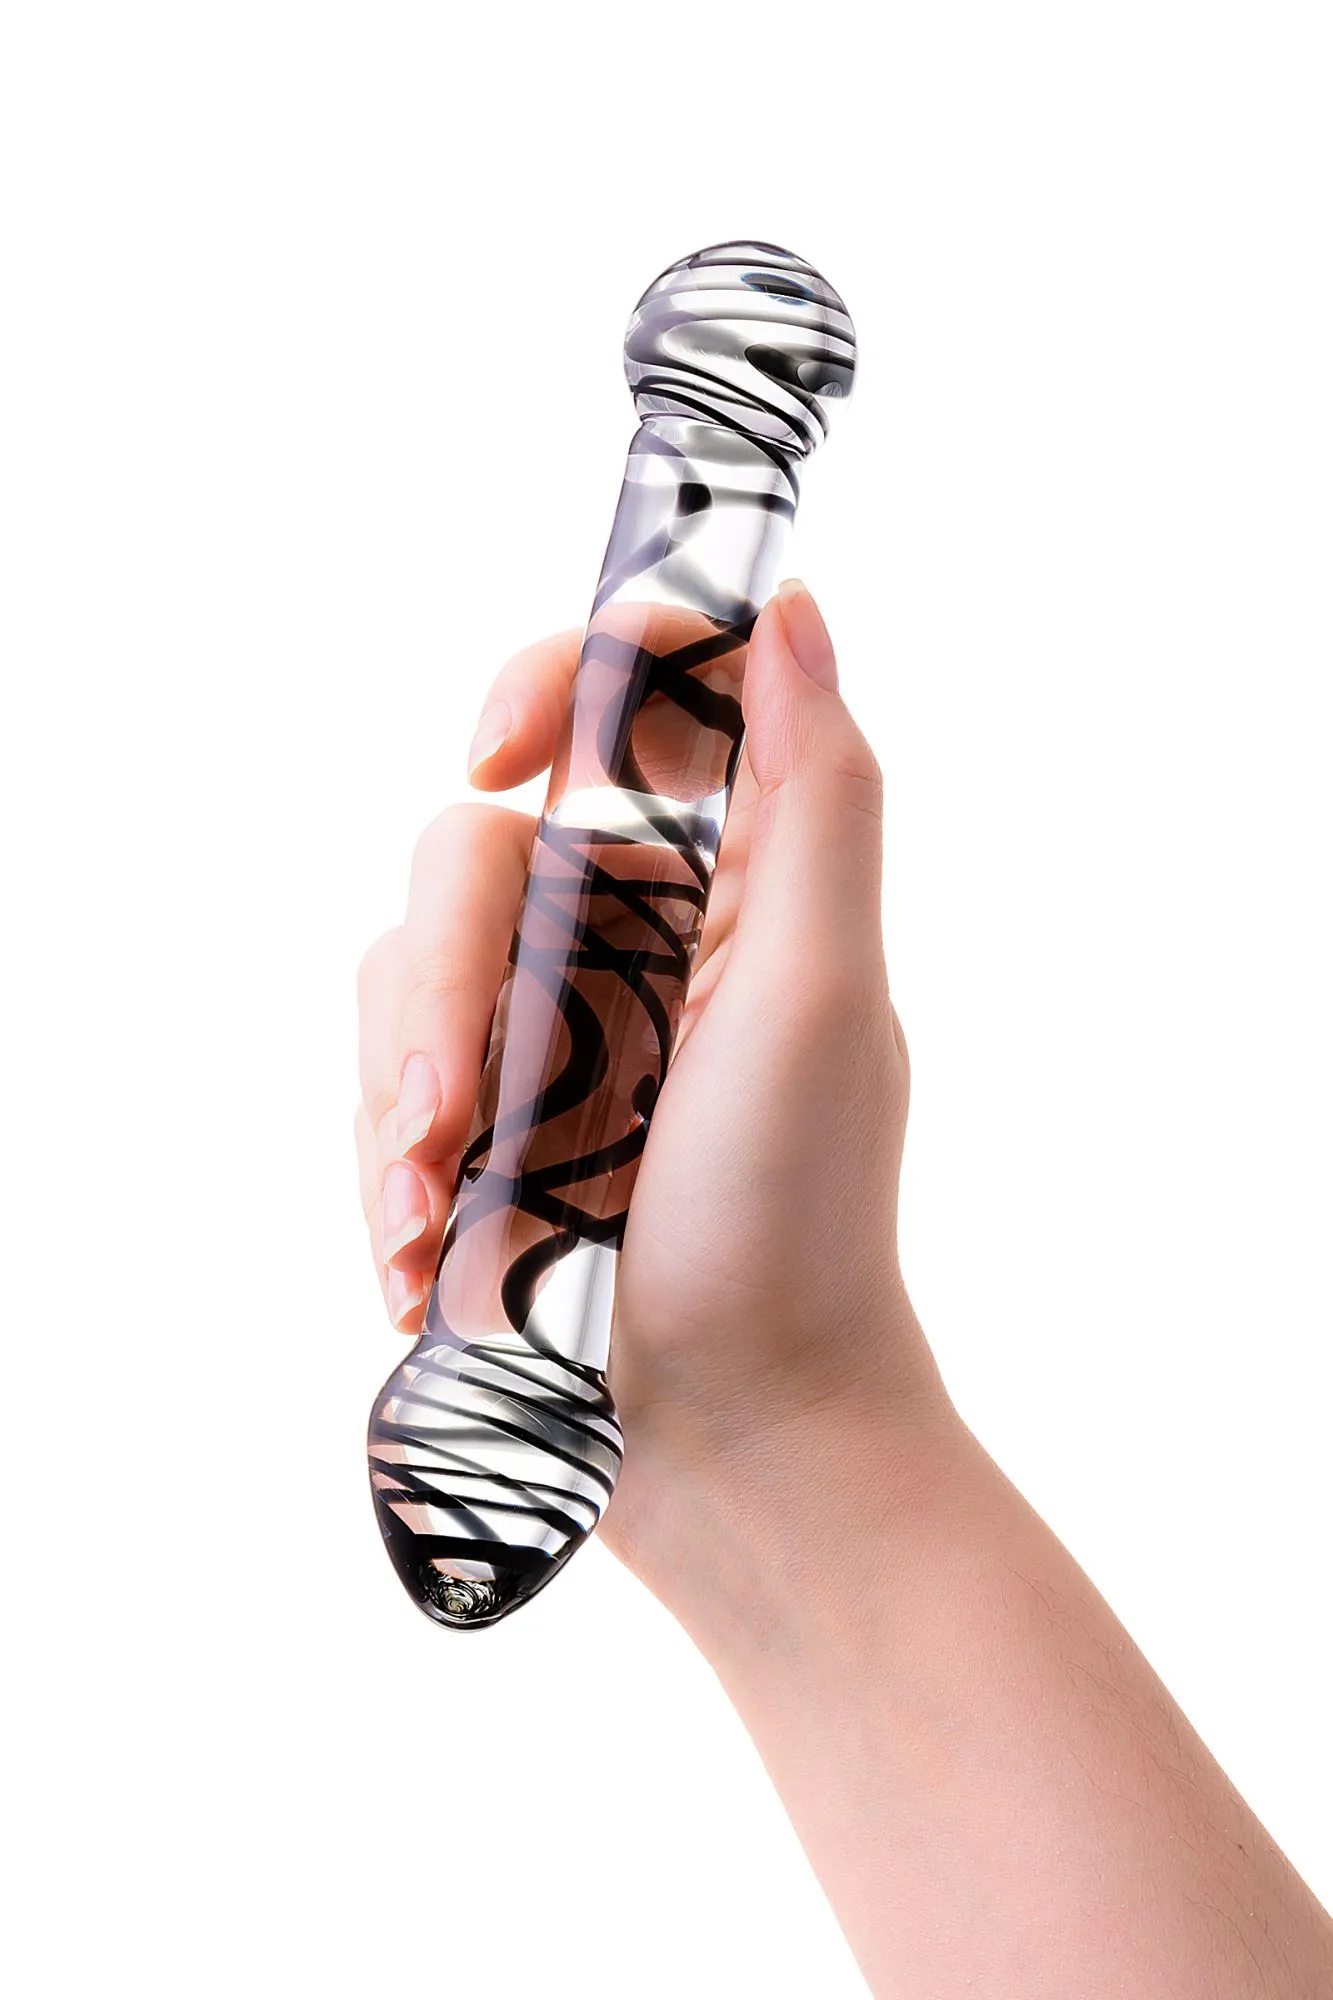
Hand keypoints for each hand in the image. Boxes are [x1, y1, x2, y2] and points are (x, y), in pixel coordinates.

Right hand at [354, 581, 950, 1601]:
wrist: (734, 1435)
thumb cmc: (798, 1222)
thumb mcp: (819, 996)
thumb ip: (816, 794)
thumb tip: (788, 602)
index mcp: (727, 883)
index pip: (629, 704)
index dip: (555, 679)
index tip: (502, 750)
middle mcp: (626, 938)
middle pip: (468, 853)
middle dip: (445, 983)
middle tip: (450, 1115)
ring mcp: (538, 1034)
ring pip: (396, 967)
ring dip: (400, 1092)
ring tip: (430, 1215)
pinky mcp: (472, 1126)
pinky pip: (373, 1087)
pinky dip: (385, 1167)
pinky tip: (419, 1261)